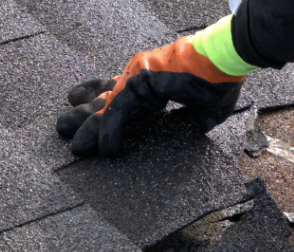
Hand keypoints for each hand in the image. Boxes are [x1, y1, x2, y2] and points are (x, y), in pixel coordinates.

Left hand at [56, 36, 246, 155]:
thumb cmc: (220, 80)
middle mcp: (139, 75)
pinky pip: (119, 109)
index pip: (117, 89)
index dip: (97, 98)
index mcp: (151, 80)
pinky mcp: (141, 80)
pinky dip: (111, 129)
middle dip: (84, 115)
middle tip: (65, 129)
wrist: (227, 63)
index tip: (81, 106)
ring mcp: (138, 75)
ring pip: (106, 105)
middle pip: (103, 97)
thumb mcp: (203, 111)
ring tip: (76, 144)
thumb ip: (189, 121)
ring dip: (90, 127)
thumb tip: (184, 133)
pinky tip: (106, 147)